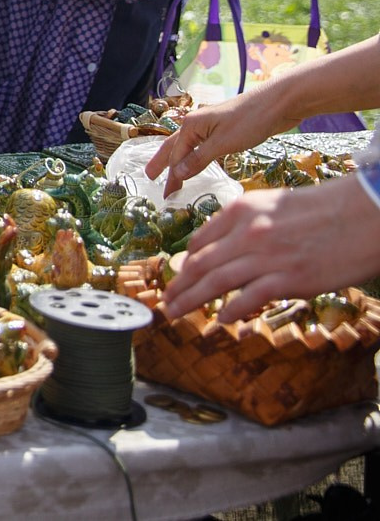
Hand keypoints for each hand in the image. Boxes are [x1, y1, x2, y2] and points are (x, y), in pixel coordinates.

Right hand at [144, 84, 294, 194]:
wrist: (279, 103)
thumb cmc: (250, 120)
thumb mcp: (223, 143)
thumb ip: (199, 159)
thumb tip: (177, 173)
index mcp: (191, 126)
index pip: (176, 156)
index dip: (170, 176)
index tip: (166, 195)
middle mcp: (196, 124)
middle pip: (174, 146)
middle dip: (162, 163)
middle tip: (150, 177)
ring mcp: (210, 125)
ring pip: (188, 146)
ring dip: (179, 160)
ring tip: (169, 172)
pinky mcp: (224, 129)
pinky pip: (202, 146)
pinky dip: (195, 156)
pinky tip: (197, 161)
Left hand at [162, 175, 379, 319]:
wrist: (364, 215)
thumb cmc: (323, 209)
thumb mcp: (273, 204)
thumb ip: (246, 224)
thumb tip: (225, 247)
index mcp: (241, 210)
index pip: (200, 240)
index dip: (184, 263)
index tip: (177, 276)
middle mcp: (247, 232)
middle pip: (200, 264)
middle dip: (178, 285)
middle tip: (166, 302)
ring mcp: (266, 256)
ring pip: (215, 282)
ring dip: (191, 300)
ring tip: (177, 313)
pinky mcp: (288, 279)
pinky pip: (248, 298)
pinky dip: (231, 311)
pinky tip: (222, 321)